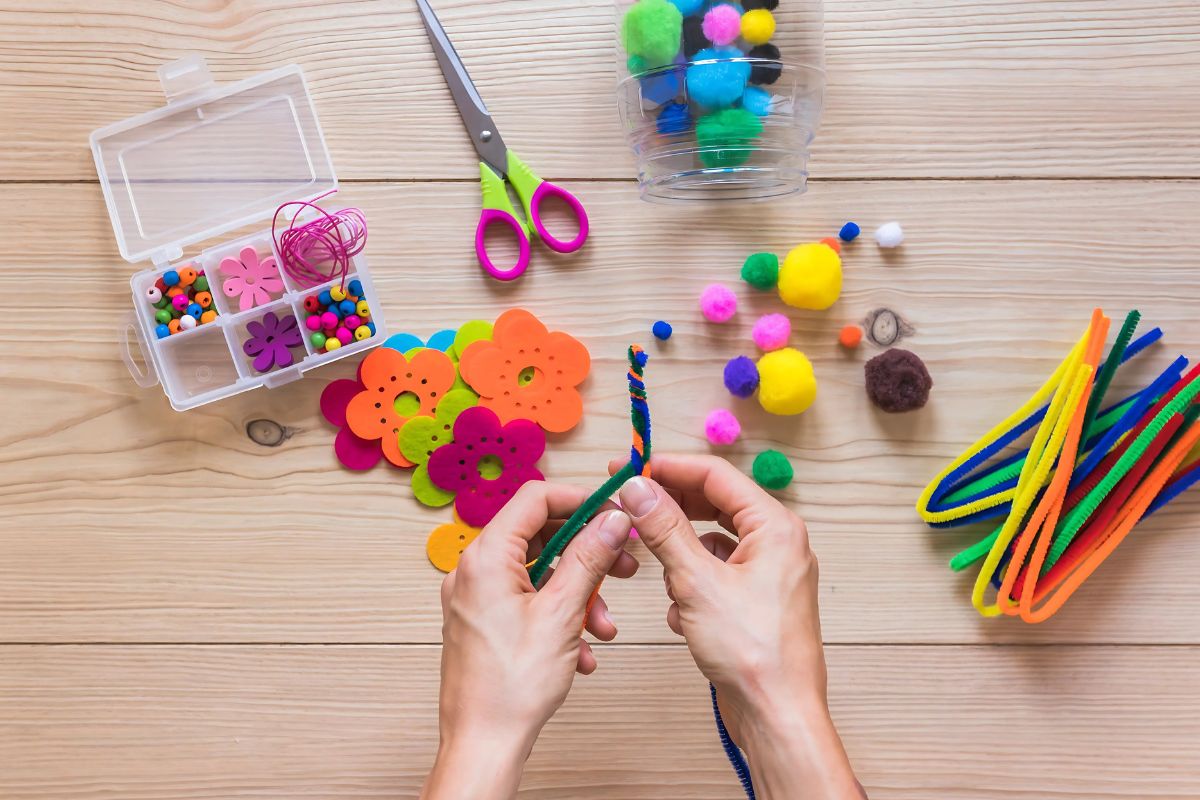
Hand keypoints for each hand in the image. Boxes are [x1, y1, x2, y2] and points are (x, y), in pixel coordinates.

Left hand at [422, 481, 636, 799]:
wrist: (483, 744)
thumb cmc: (510, 687)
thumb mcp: (563, 613)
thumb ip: (589, 558)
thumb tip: (611, 520)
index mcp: (485, 557)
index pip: (534, 498)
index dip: (579, 500)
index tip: (613, 512)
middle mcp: (473, 571)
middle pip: (539, 536)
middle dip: (586, 554)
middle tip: (622, 566)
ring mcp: (475, 598)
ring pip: (538, 573)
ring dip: (578, 593)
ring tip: (602, 626)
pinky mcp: (482, 622)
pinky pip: (527, 601)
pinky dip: (558, 615)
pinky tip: (580, 650)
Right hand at [614, 454, 861, 798]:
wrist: (777, 714)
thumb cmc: (753, 653)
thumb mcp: (697, 582)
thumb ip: (664, 529)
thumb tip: (638, 488)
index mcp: (775, 527)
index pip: (715, 475)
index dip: (668, 466)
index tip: (629, 467)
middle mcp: (778, 543)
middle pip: (714, 504)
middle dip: (670, 511)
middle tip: (629, 507)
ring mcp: (768, 573)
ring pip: (711, 541)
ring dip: (680, 555)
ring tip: (660, 574)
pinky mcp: (756, 600)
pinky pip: (715, 573)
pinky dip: (691, 585)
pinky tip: (681, 613)